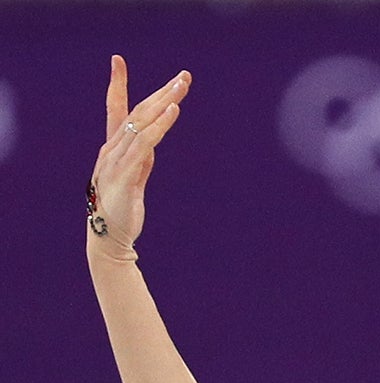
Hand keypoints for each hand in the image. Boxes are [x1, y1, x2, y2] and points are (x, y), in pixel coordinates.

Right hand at [88, 55, 190, 245]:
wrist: (109, 239)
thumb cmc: (121, 211)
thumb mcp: (134, 179)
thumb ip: (141, 159)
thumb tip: (152, 141)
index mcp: (113, 149)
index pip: (115, 109)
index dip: (116, 84)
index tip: (118, 60)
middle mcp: (112, 148)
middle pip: (138, 111)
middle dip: (161, 91)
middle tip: (184, 76)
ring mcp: (117, 159)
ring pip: (142, 121)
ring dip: (165, 101)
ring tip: (183, 86)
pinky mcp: (125, 173)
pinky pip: (145, 142)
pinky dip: (160, 125)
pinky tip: (173, 111)